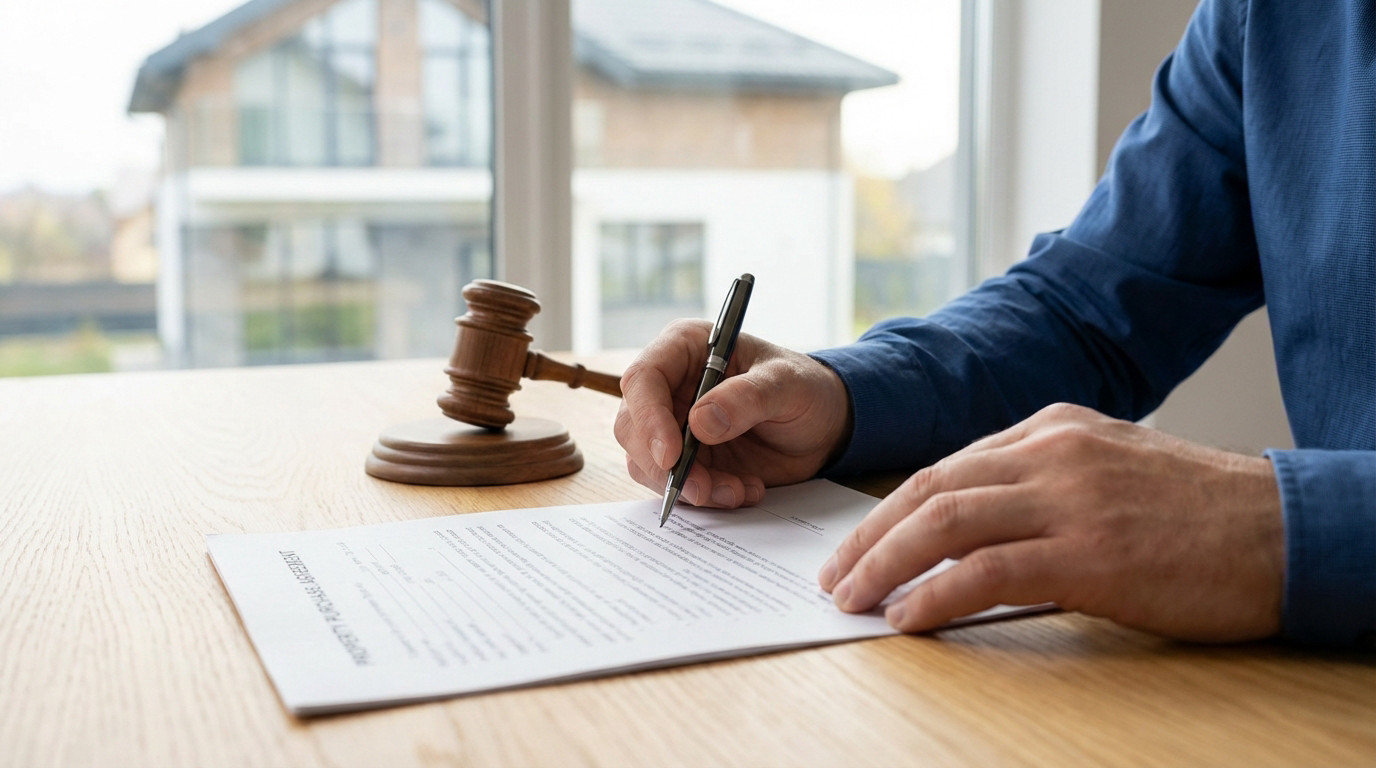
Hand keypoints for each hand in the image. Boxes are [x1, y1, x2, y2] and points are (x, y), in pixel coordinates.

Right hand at [614, 320, 851, 507]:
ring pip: (648, 463)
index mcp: (685, 349)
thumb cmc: (804, 389)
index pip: (643, 378)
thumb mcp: (787, 385)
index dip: (648, 418)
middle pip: (633, 427)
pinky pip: (675, 485)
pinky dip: (705, 497)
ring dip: (689, 486)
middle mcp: (670, 386)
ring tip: (738, 490)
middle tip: (702, 489)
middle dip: (664, 465)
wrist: (822, 426)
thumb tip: (700, 423)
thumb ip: (747, 397)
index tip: (671, 455)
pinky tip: (744, 490)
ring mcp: (673, 426)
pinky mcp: (685, 460)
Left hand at [818, 403, 1284, 642]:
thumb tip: (968, 520)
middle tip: (835, 575)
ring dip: (885, 563)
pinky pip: (988, 571)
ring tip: (852, 599)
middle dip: (870, 536)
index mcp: (1053, 428)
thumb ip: (1041, 479)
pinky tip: (909, 616)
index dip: (891, 509)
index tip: (859, 544)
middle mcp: (1052, 452)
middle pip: (930, 488)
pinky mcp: (1090, 553)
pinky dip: (936, 594)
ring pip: (945, 521)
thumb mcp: (1109, 466)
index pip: (946, 465)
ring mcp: (1070, 499)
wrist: (1282, 529)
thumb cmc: (1198, 510)